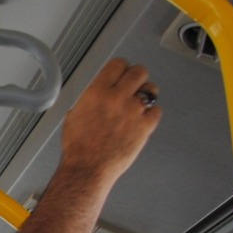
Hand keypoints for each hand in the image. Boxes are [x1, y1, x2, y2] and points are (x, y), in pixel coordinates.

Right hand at [57, 58, 160, 187]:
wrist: (88, 168)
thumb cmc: (78, 147)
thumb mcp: (74, 114)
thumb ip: (90, 99)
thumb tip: (98, 94)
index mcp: (97, 92)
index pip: (118, 64)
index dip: (122, 68)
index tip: (122, 72)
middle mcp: (117, 98)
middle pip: (139, 72)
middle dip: (137, 78)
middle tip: (134, 85)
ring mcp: (133, 112)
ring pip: (151, 89)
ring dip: (147, 94)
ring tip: (140, 103)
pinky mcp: (144, 127)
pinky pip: (157, 111)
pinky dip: (151, 114)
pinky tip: (143, 119)